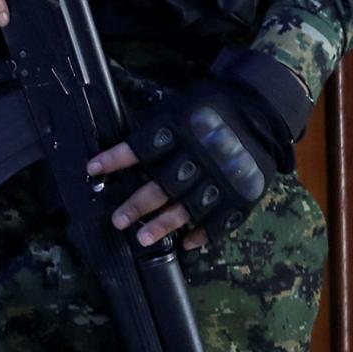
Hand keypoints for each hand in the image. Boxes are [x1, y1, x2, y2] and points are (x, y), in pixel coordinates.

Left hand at [84, 59, 302, 246]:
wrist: (260, 107)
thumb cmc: (208, 108)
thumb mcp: (178, 107)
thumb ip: (155, 129)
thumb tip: (121, 153)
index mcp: (182, 128)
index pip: (143, 146)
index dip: (116, 158)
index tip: (92, 169)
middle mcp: (202, 154)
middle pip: (165, 185)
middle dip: (139, 205)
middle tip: (117, 221)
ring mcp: (225, 176)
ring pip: (191, 206)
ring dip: (165, 224)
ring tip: (142, 239)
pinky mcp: (244, 192)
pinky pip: (223, 219)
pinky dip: (204, 234)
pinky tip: (186, 244)